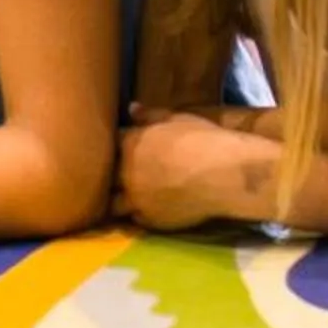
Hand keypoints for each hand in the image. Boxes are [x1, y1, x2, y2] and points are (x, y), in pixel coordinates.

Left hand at [113, 110, 263, 231]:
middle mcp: (126, 172)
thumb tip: (131, 108)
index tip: (122, 147)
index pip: (109, 143)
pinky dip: (138, 214)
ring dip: (119, 199)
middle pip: (104, 176)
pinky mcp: (150, 220)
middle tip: (122, 173)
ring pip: (113, 204)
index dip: (115, 146)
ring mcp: (136, 199)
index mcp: (130, 143)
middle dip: (110, 174)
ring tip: (129, 197)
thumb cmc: (202, 139)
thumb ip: (150, 115)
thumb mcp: (177, 119)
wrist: (223, 174)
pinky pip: (135, 219)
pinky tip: (149, 209)